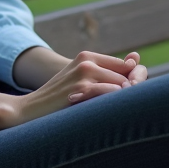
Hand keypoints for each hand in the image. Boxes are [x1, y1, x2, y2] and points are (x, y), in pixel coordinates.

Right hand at [11, 51, 146, 126]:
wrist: (32, 109)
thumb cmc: (59, 98)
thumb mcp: (81, 80)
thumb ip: (108, 71)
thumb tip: (136, 58)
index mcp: (87, 56)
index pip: (127, 66)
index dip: (133, 83)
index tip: (128, 97)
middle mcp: (87, 61)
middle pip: (128, 76)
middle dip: (132, 92)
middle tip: (123, 106)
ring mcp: (84, 73)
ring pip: (124, 85)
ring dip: (125, 99)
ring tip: (115, 110)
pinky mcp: (83, 88)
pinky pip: (114, 93)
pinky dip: (117, 102)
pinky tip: (107, 111)